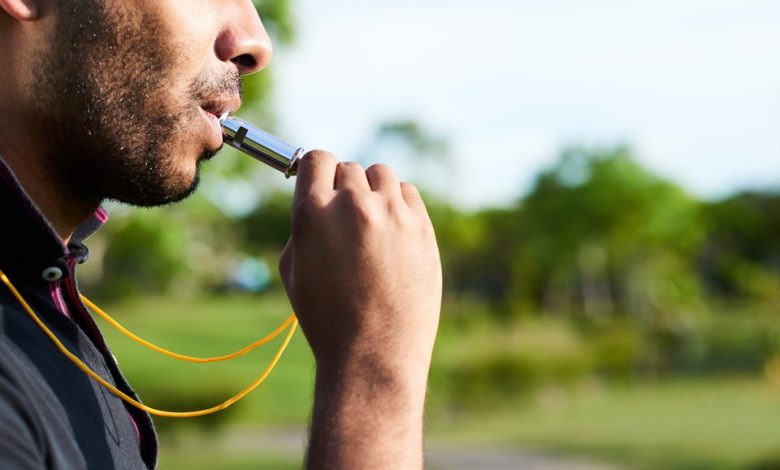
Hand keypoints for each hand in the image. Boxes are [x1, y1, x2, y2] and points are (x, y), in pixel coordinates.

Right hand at [279, 150, 441, 467]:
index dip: (316, 170)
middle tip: (345, 219)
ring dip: (373, 191)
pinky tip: (393, 233)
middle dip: (343, 189)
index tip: (320, 181)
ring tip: (371, 225)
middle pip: (348, 168)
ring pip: (380, 175)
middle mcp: (353, 205)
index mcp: (313, 213)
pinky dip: (398, 204)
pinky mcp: (421, 227)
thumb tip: (317, 197)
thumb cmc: (327, 318)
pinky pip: (407, 193)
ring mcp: (392, 214)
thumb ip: (303, 225)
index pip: (316, 158)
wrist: (373, 354)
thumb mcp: (294, 270)